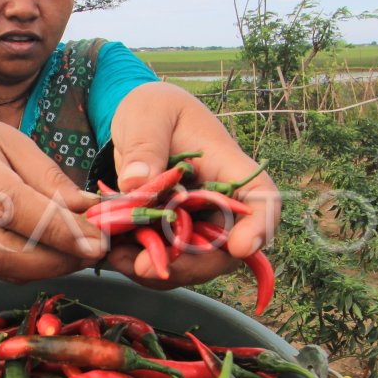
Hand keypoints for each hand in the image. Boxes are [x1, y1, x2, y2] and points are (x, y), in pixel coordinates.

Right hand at [0, 117, 105, 287]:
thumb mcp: (13, 143)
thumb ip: (48, 178)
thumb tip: (88, 211)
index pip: (11, 205)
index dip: (57, 229)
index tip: (97, 240)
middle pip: (1, 250)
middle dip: (55, 258)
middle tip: (94, 251)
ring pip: (1, 267)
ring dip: (49, 267)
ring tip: (82, 252)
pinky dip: (35, 268)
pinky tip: (59, 255)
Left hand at [105, 82, 280, 287]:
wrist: (137, 120)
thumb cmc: (154, 108)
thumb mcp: (147, 115)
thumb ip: (145, 145)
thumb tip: (137, 182)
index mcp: (227, 167)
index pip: (262, 200)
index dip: (260, 227)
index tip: (240, 247)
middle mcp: (219, 202)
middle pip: (226, 248)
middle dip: (191, 265)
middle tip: (144, 267)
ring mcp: (197, 222)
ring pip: (195, 262)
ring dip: (161, 269)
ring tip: (119, 260)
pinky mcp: (171, 234)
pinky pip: (167, 259)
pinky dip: (142, 263)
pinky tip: (116, 255)